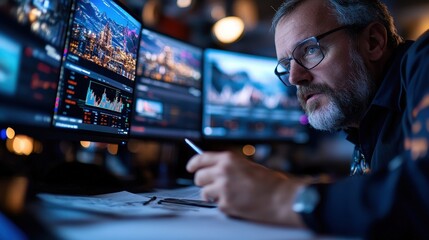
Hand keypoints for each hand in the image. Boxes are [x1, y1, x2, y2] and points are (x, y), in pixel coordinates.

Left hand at [186, 151, 306, 227]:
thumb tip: (212, 170)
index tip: (190, 168)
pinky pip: (216, 205)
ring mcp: (223, 189)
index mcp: (228, 159)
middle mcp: (222, 172)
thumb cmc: (269, 182)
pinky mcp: (226, 205)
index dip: (193, 164)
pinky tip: (236, 203)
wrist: (281, 198)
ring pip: (204, 193)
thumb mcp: (246, 165)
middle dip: (203, 182)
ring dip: (211, 195)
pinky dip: (224, 205)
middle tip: (211, 185)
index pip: (200, 159)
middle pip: (198, 177)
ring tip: (226, 195)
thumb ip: (228, 166)